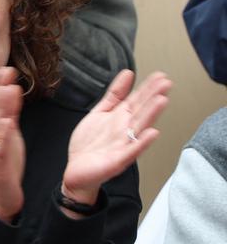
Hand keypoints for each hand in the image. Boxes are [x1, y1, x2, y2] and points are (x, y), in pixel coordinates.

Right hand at [0, 67, 25, 222]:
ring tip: (8, 91)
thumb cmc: (5, 165)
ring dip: (0, 109)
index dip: (0, 87)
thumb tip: (11, 92)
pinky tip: (6, 124)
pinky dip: (1, 137)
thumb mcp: (10, 137)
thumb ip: (10, 116)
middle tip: (5, 72)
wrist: (0, 197)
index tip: (6, 68)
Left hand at [63, 70, 171, 205]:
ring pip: (139, 127)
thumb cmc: (90, 143)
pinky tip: (152, 133)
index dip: (147, 87)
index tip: (160, 75)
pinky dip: (142, 142)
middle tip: (166, 83)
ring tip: (162, 101)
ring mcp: (123, 145)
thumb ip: (114, 94)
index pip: (137, 100)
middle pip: (141, 111)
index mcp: (121, 118)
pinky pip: (132, 150)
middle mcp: (125, 130)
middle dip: (153, 97)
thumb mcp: (100, 112)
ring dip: (151, 115)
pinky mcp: (118, 160)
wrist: (77, 170)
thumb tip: (128, 73)